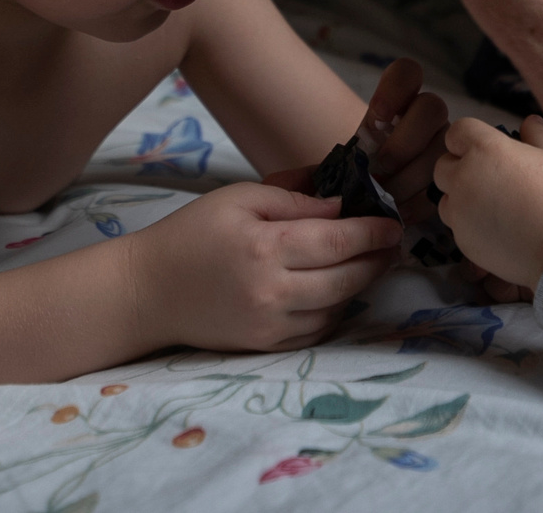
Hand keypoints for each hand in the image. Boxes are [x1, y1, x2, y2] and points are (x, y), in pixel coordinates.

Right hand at [124, 183, 400, 353]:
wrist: (148, 291)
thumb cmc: (192, 234)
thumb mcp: (239, 197)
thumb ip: (293, 197)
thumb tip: (340, 204)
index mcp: (265, 246)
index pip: (337, 240)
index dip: (373, 232)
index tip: (394, 223)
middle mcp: (272, 290)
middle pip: (346, 278)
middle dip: (377, 260)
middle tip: (393, 245)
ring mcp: (269, 324)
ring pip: (337, 307)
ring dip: (361, 286)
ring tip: (372, 264)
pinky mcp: (265, 346)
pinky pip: (317, 331)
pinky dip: (336, 310)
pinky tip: (340, 290)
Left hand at [263, 59, 451, 221]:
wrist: (363, 202)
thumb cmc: (346, 176)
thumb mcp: (331, 163)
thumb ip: (327, 162)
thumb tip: (316, 179)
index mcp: (399, 101)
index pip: (408, 72)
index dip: (395, 89)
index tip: (374, 119)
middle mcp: (425, 118)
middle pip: (432, 107)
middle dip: (404, 141)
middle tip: (380, 167)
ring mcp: (439, 146)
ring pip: (440, 147)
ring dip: (412, 175)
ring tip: (387, 197)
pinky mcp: (444, 179)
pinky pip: (442, 183)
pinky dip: (420, 200)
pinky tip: (400, 211)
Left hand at [433, 116, 542, 291]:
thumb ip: (538, 134)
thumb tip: (529, 122)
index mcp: (484, 149)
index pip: (457, 132)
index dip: (468, 138)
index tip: (483, 147)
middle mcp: (463, 178)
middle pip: (442, 166)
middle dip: (459, 168)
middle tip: (488, 177)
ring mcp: (459, 212)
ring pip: (446, 199)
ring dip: (461, 198)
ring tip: (491, 206)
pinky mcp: (462, 241)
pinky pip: (457, 227)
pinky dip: (470, 226)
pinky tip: (497, 230)